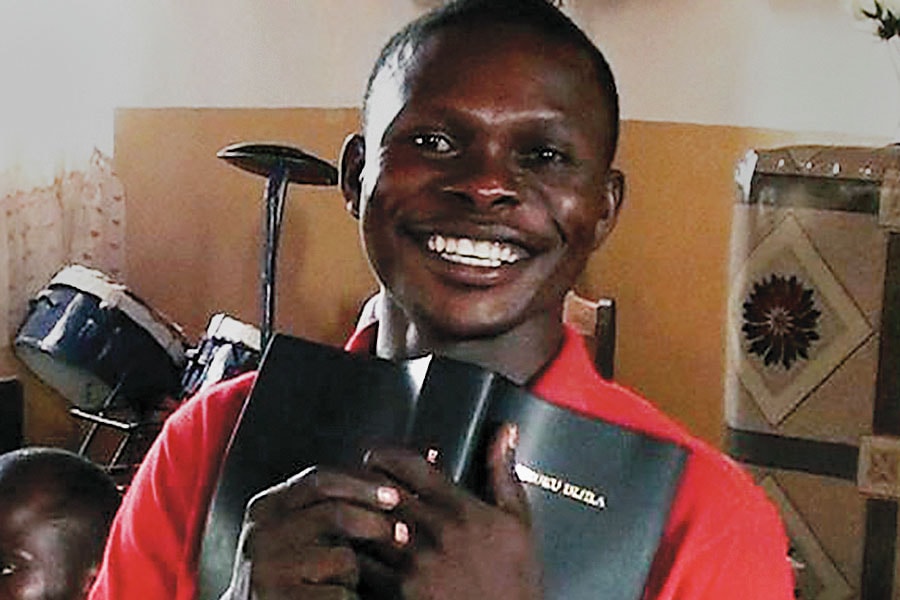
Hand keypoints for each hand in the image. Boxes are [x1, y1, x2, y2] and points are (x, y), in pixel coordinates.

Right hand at [224, 465, 405, 599]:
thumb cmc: (294, 570)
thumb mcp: (300, 529)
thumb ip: (329, 502)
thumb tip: (393, 482)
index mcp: (265, 508)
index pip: (319, 480)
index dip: (362, 483)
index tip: (396, 494)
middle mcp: (260, 535)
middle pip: (333, 513)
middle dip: (375, 522)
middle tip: (404, 535)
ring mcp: (266, 570)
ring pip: (342, 557)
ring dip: (356, 573)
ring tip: (345, 583)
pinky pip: (340, 594)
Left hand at [362, 423, 542, 599]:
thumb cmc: (514, 579)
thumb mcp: (517, 521)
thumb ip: (503, 472)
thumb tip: (504, 432)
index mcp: (460, 508)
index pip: (410, 465)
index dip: (385, 455)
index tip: (377, 457)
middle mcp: (435, 531)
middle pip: (380, 490)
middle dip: (364, 482)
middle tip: (357, 483)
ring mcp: (415, 563)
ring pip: (366, 525)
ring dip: (355, 517)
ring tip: (349, 515)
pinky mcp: (401, 592)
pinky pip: (363, 566)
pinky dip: (354, 555)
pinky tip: (354, 552)